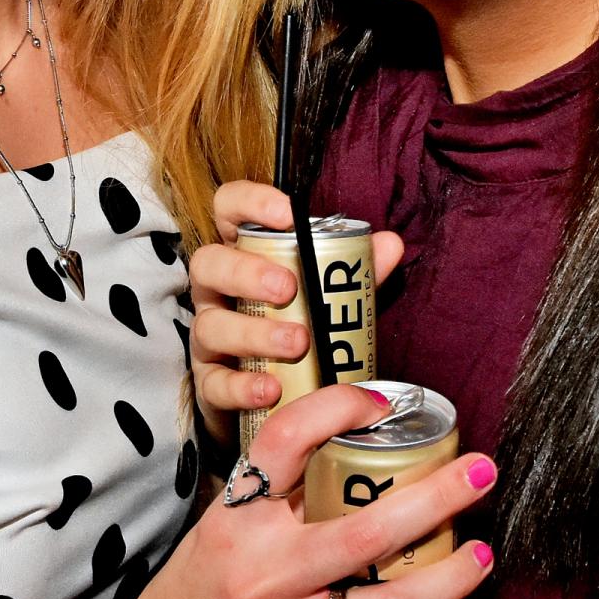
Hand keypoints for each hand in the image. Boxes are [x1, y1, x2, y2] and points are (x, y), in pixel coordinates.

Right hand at [107, 383, 495, 598]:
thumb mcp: (219, 534)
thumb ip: (275, 501)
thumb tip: (355, 454)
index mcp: (234, 521)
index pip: (285, 442)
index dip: (338, 410)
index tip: (385, 404)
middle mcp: (258, 575)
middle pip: (366, 529)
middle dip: (438, 496)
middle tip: (482, 473)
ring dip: (450, 578)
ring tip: (483, 555)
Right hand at [189, 181, 403, 447]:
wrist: (279, 395)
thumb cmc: (301, 327)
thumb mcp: (329, 296)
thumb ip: (354, 273)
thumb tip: (390, 244)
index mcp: (243, 255)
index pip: (228, 209)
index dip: (250, 203)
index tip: (288, 213)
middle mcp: (217, 291)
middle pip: (209, 265)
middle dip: (247, 272)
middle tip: (288, 287)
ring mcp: (209, 337)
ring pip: (210, 326)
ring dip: (253, 332)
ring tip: (297, 342)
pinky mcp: (209, 383)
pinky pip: (215, 383)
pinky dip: (242, 386)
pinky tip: (271, 389)